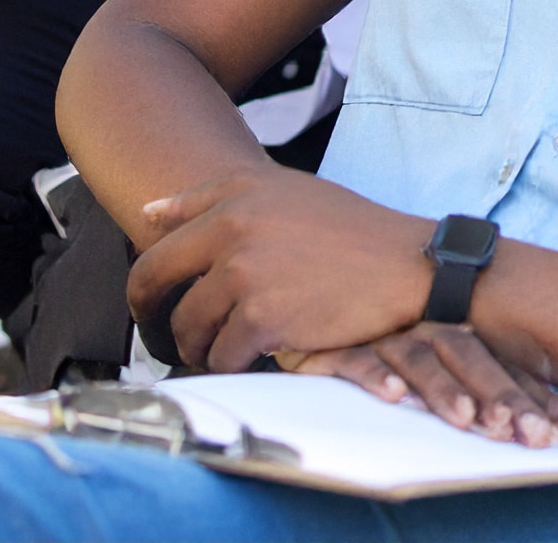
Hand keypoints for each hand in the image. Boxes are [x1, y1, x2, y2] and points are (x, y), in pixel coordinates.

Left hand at [130, 166, 428, 372]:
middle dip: (153, 320)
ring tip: (227, 350)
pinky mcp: (263, 316)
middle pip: (153, 283)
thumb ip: (217, 197)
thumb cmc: (351, 231)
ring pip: (187, 327)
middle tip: (168, 340)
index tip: (153, 303)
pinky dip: (233, 365)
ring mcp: (246, 272)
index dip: (147, 283)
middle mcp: (234, 226)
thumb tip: (147, 210)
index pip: (158, 241)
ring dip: (200, 348)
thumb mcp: (288, 191)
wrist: (409, 265)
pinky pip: (221, 356)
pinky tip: (256, 359)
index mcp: (237, 195)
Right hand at [278, 328, 557, 447]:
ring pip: (422, 359)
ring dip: (446, 390)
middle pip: (474, 360)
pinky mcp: (339, 343)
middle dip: (504, 398)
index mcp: (457, 332)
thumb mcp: (437, 361)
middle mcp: (426, 327)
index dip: (536, 398)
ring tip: (468, 420)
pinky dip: (375, 375)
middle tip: (530, 434)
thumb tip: (530, 422)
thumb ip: (475, 385)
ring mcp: (384, 332)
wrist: (315, 299)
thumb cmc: (385, 341)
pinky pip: (358, 358)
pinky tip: (393, 396)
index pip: (504, 365)